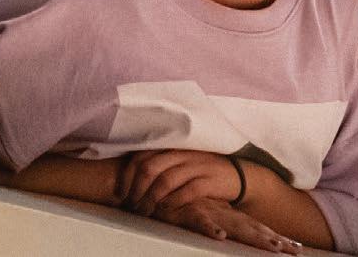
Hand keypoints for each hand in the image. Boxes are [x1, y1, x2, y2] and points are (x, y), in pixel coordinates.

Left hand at [119, 149, 241, 214]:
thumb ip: (158, 164)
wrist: (237, 174)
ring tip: (145, 211)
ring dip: (151, 198)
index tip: (120, 193)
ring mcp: (195, 166)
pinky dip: (172, 201)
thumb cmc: (201, 170)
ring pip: (165, 180)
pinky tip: (165, 209)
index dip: (127, 175)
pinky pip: (186, 191)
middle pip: (149, 168)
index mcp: (170, 147)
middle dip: (136, 189)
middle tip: (132, 205)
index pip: (140, 156)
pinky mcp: (209, 181)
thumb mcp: (178, 161)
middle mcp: (181, 153)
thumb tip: (128, 180)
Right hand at [153, 197, 301, 253]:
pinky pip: (199, 221)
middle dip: (272, 240)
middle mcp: (219, 213)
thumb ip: (214, 217)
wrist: (152, 184)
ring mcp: (204, 212)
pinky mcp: (185, 212)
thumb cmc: (174, 201)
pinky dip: (209, 228)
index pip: (253, 227)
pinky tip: (219, 236)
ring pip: (233, 226)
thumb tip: (228, 229)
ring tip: (272, 246)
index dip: (272, 236)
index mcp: (224, 214)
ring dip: (252, 236)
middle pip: (250, 229)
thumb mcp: (198, 212)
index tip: (294, 246)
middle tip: (295, 250)